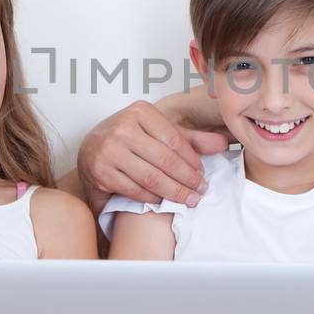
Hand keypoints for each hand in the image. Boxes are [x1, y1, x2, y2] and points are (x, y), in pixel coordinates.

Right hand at [75, 100, 227, 211]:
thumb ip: (190, 140)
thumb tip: (223, 144)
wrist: (90, 150)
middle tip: (200, 192)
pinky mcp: (101, 172)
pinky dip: (151, 198)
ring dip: (174, 193)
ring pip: (151, 177)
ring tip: (188, 200)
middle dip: (187, 180)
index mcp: (140, 112)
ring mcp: (109, 150)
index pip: (175, 140)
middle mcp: (123, 128)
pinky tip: (163, 202)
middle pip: (165, 160)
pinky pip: (134, 189)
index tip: (203, 175)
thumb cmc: (129, 140)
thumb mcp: (158, 133)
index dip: (192, 161)